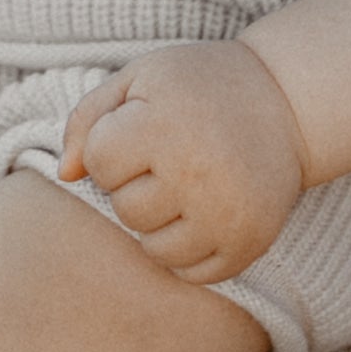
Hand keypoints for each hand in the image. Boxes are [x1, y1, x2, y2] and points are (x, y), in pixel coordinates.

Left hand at [59, 42, 306, 284]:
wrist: (287, 102)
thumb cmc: (200, 86)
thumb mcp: (139, 78)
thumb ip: (88, 119)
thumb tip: (64, 175)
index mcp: (164, 125)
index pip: (100, 163)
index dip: (114, 145)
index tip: (144, 128)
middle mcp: (195, 174)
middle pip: (125, 209)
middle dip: (136, 184)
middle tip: (170, 155)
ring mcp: (225, 215)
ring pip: (153, 248)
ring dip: (158, 222)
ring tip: (185, 185)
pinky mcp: (248, 245)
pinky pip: (190, 273)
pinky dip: (187, 251)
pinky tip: (202, 213)